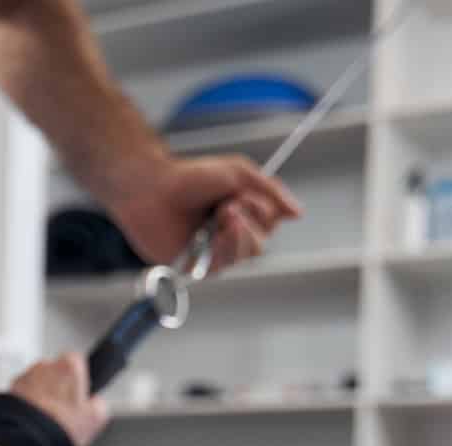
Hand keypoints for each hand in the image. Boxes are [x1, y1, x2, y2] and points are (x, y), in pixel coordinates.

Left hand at [9, 353, 109, 445]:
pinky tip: (34, 421)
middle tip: (63, 412)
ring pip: (38, 383)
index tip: (79, 396)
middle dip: (59, 388)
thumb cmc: (58, 426)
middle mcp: (45, 365)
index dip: (80, 381)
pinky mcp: (10, 390)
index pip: (78, 362)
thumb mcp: (96, 419)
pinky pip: (22, 395)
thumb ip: (100, 404)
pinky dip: (27, 405)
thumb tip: (96, 403)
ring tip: (47, 420)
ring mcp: (25, 377)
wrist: (25, 440)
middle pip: (56, 373)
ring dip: (42, 397)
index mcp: (69, 365)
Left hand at [107, 155, 302, 274]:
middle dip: (250, 222)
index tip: (241, 195)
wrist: (153, 189)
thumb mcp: (239, 173)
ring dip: (238, 233)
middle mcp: (228, 235)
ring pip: (246, 254)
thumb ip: (271, 191)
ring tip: (220, 214)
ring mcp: (212, 252)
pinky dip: (224, 248)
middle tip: (227, 205)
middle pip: (260, 243)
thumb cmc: (191, 177)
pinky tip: (213, 234)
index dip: (263, 211)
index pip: (269, 223)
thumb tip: (298, 214)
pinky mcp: (195, 266)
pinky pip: (223, 265)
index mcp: (241, 213)